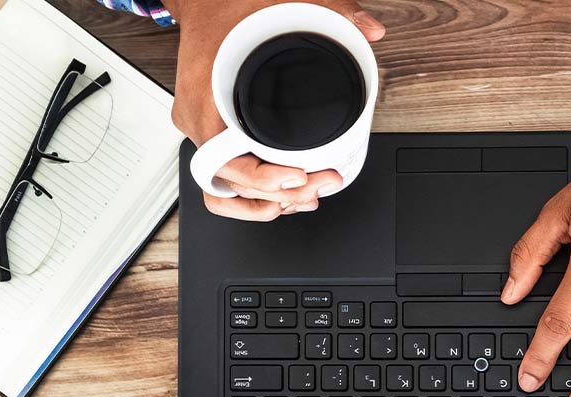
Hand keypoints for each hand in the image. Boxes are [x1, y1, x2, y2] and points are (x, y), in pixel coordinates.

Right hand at [163, 0, 384, 220]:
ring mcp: (202, 130)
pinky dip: (249, 196)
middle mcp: (199, 120)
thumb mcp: (279, 3)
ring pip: (227, 188)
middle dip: (282, 193)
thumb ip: (332, 10)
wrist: (200, 2)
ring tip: (305, 199)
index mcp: (205, 97)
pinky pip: (223, 179)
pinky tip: (280, 200)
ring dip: (265, 202)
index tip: (298, 176)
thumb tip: (371, 29)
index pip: (225, 160)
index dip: (263, 178)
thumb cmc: (227, 8)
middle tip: (322, 184)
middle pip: (234, 181)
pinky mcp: (211, 134)